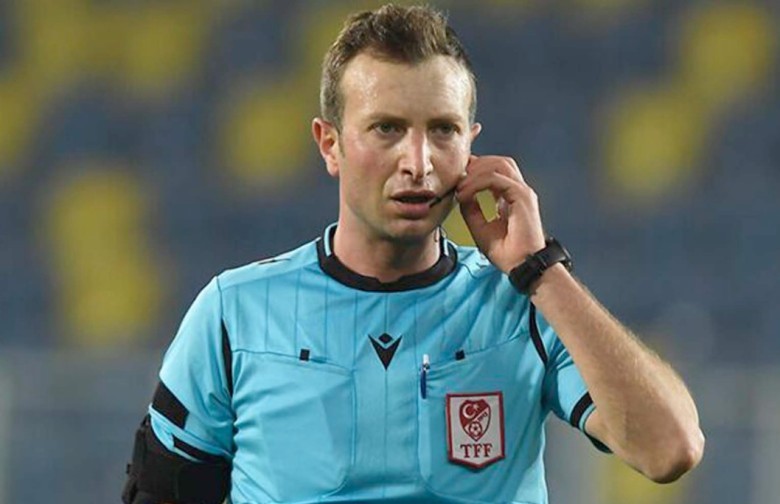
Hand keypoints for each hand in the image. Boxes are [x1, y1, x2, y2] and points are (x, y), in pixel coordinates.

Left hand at [456, 155, 545, 273]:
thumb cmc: (506, 252)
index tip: (458, 178)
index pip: (496, 171)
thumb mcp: (480, 227)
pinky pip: (496, 179)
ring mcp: (522, 192)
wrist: (521, 265)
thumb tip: (461, 194)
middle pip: (499, 162)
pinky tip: (465, 194)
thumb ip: (471, 209)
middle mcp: (519, 191)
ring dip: (476, 172)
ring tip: (460, 186)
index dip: (477, 169)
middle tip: (458, 178)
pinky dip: (477, 183)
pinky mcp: (522, 196)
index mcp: (512, 197)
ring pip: (499, 165)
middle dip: (476, 165)